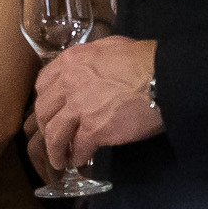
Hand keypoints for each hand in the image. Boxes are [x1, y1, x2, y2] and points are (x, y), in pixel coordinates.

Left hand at [29, 34, 160, 172]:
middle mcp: (68, 83)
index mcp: (71, 61)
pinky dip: (77, 157)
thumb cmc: (144, 60)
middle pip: (43, 111)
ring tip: (60, 160)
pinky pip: (78, 147)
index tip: (49, 113)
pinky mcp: (94, 129)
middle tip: (52, 140)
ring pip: (54, 134)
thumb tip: (88, 69)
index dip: (44, 102)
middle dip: (45, 129)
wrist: (164, 77)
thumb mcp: (110, 47)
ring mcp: (79, 107)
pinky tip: (80, 161)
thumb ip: (91, 59)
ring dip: (55, 150)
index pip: (43, 84)